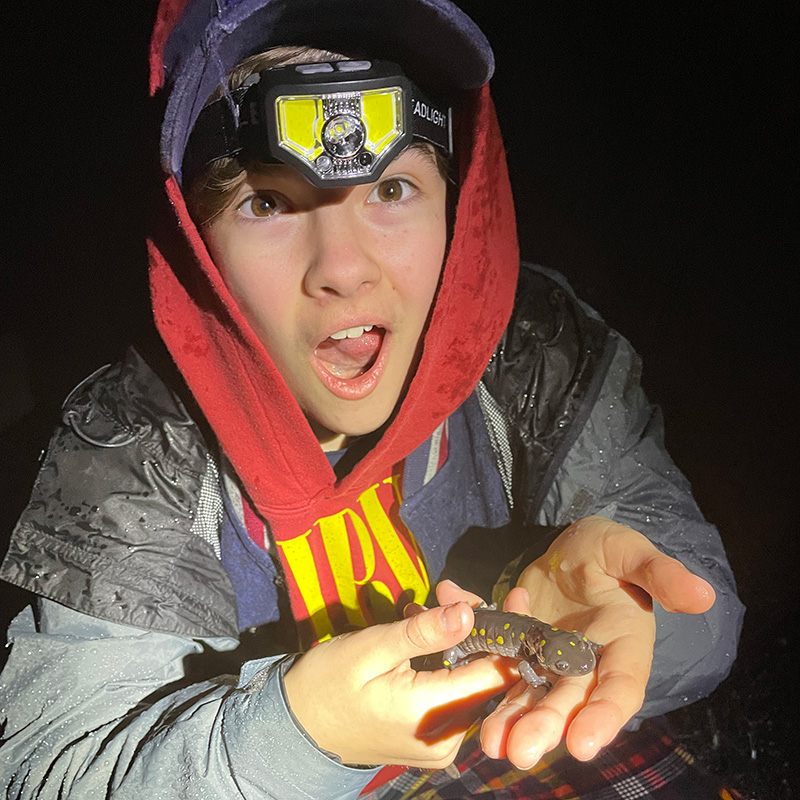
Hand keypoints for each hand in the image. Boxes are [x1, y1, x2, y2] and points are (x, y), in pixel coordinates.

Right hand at [283, 602, 517, 767]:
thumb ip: (422, 633)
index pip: (494, 674)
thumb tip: (469, 612)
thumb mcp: (370, 648)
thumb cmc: (327, 683)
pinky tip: (429, 634)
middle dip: (478, 627)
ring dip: (462, 641)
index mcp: (430, 716)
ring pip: (473, 683)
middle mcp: (446, 740)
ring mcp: (442, 745)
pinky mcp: (435, 742)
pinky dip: (451, 660)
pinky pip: (457, 695)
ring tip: (434, 606)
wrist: (299, 729)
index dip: (508, 633)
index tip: (514, 596)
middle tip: (453, 590)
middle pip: (486, 676)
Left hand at [439, 516, 714, 769]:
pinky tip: (452, 647)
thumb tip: (704, 595)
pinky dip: (473, 652)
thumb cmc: (608, 549)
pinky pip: (493, 653)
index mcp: (622, 646)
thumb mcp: (632, 552)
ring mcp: (546, 657)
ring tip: (488, 743)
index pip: (620, 688)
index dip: (605, 716)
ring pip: (529, 692)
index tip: (583, 743)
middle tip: (519, 752)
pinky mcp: (516, 644)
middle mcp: (585, 662)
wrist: (571, 547)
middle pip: (568, 700)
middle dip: (545, 726)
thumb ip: (660, 574)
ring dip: (509, 717)